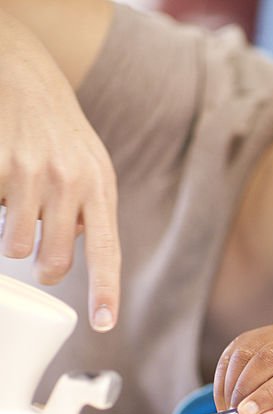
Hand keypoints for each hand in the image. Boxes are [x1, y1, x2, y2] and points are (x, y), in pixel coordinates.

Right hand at [0, 9, 120, 330]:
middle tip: (40, 258)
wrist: (25, 75)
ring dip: (10, 237)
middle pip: (53, 261)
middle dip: (45, 268)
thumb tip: (75, 253)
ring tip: (19, 204)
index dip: (105, 291)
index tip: (105, 323)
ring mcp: (29, 172)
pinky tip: (3, 181)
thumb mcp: (93, 170)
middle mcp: (69, 182)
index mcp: (100, 188)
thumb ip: (92, 213)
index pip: (107, 251)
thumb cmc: (61, 134)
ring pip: (13, 246)